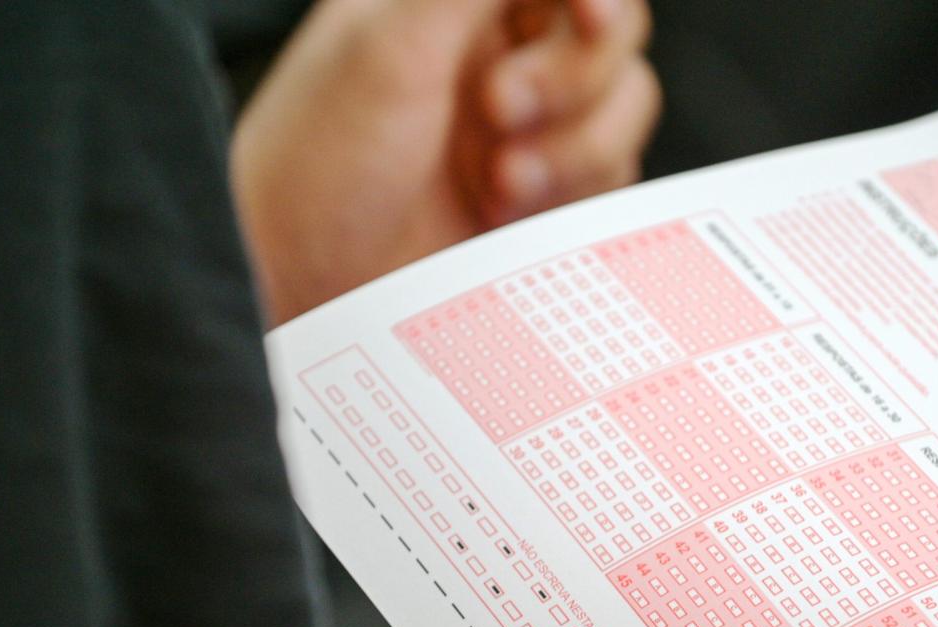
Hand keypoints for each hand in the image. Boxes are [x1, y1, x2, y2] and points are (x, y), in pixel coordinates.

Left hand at [231, 0, 658, 325]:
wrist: (310, 288)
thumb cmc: (319, 165)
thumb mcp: (391, 47)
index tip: (586, 17)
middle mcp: (499, 51)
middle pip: (614, 31)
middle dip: (569, 79)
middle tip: (498, 113)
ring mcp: (529, 125)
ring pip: (626, 105)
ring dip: (572, 147)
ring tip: (496, 183)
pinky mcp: (548, 193)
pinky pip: (614, 175)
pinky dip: (573, 194)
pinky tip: (506, 214)